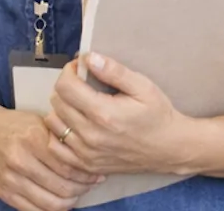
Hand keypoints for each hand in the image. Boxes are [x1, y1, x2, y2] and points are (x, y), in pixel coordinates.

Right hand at [0, 108, 101, 210]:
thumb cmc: (18, 126)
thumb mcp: (41, 122)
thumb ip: (62, 139)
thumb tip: (91, 157)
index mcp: (32, 138)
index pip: (68, 166)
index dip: (87, 174)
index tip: (97, 173)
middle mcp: (20, 160)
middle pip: (62, 187)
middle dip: (82, 189)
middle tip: (91, 185)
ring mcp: (10, 180)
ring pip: (51, 203)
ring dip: (70, 202)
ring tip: (77, 193)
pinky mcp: (4, 193)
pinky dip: (52, 209)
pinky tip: (60, 201)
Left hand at [45, 53, 199, 176]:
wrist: (169, 149)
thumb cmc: (158, 115)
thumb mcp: (143, 87)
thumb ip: (115, 71)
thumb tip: (90, 58)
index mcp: (104, 113)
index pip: (65, 86)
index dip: (69, 71)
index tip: (81, 68)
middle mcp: (91, 135)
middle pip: (56, 102)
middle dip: (65, 86)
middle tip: (81, 83)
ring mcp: (86, 153)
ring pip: (53, 124)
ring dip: (61, 108)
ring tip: (77, 103)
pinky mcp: (86, 164)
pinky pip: (55, 147)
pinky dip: (58, 133)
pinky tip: (72, 124)